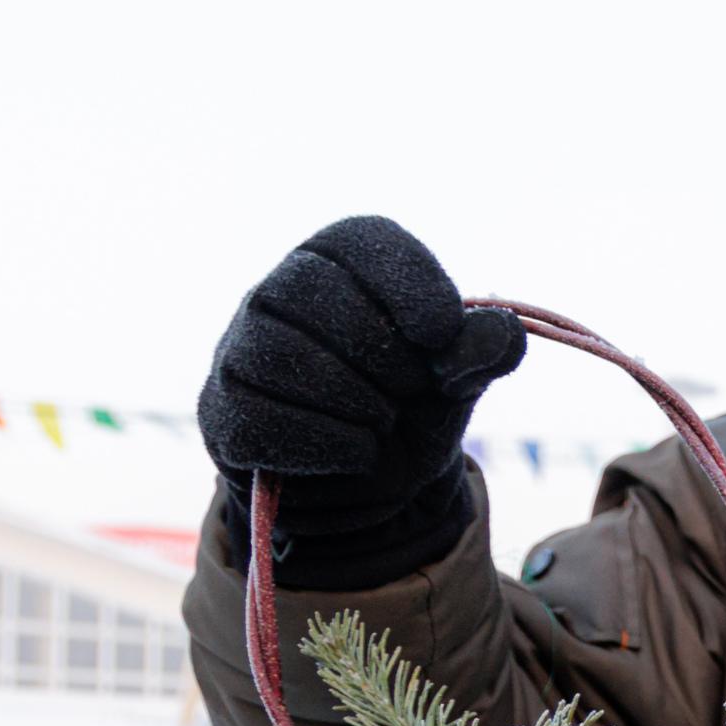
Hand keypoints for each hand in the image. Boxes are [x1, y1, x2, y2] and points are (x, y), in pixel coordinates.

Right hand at [199, 217, 525, 584]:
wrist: (368, 485)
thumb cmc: (411, 408)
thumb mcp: (457, 381)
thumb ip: (481, 353)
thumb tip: (502, 335)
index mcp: (339, 263)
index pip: (360, 240)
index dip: (406, 282)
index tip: (442, 334)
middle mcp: (278, 292)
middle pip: (311, 290)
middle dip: (382, 353)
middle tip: (411, 391)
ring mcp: (239, 348)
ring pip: (281, 354)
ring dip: (356, 401)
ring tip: (383, 423)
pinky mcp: (223, 409)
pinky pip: (262, 416)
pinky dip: (328, 442)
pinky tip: (357, 451)